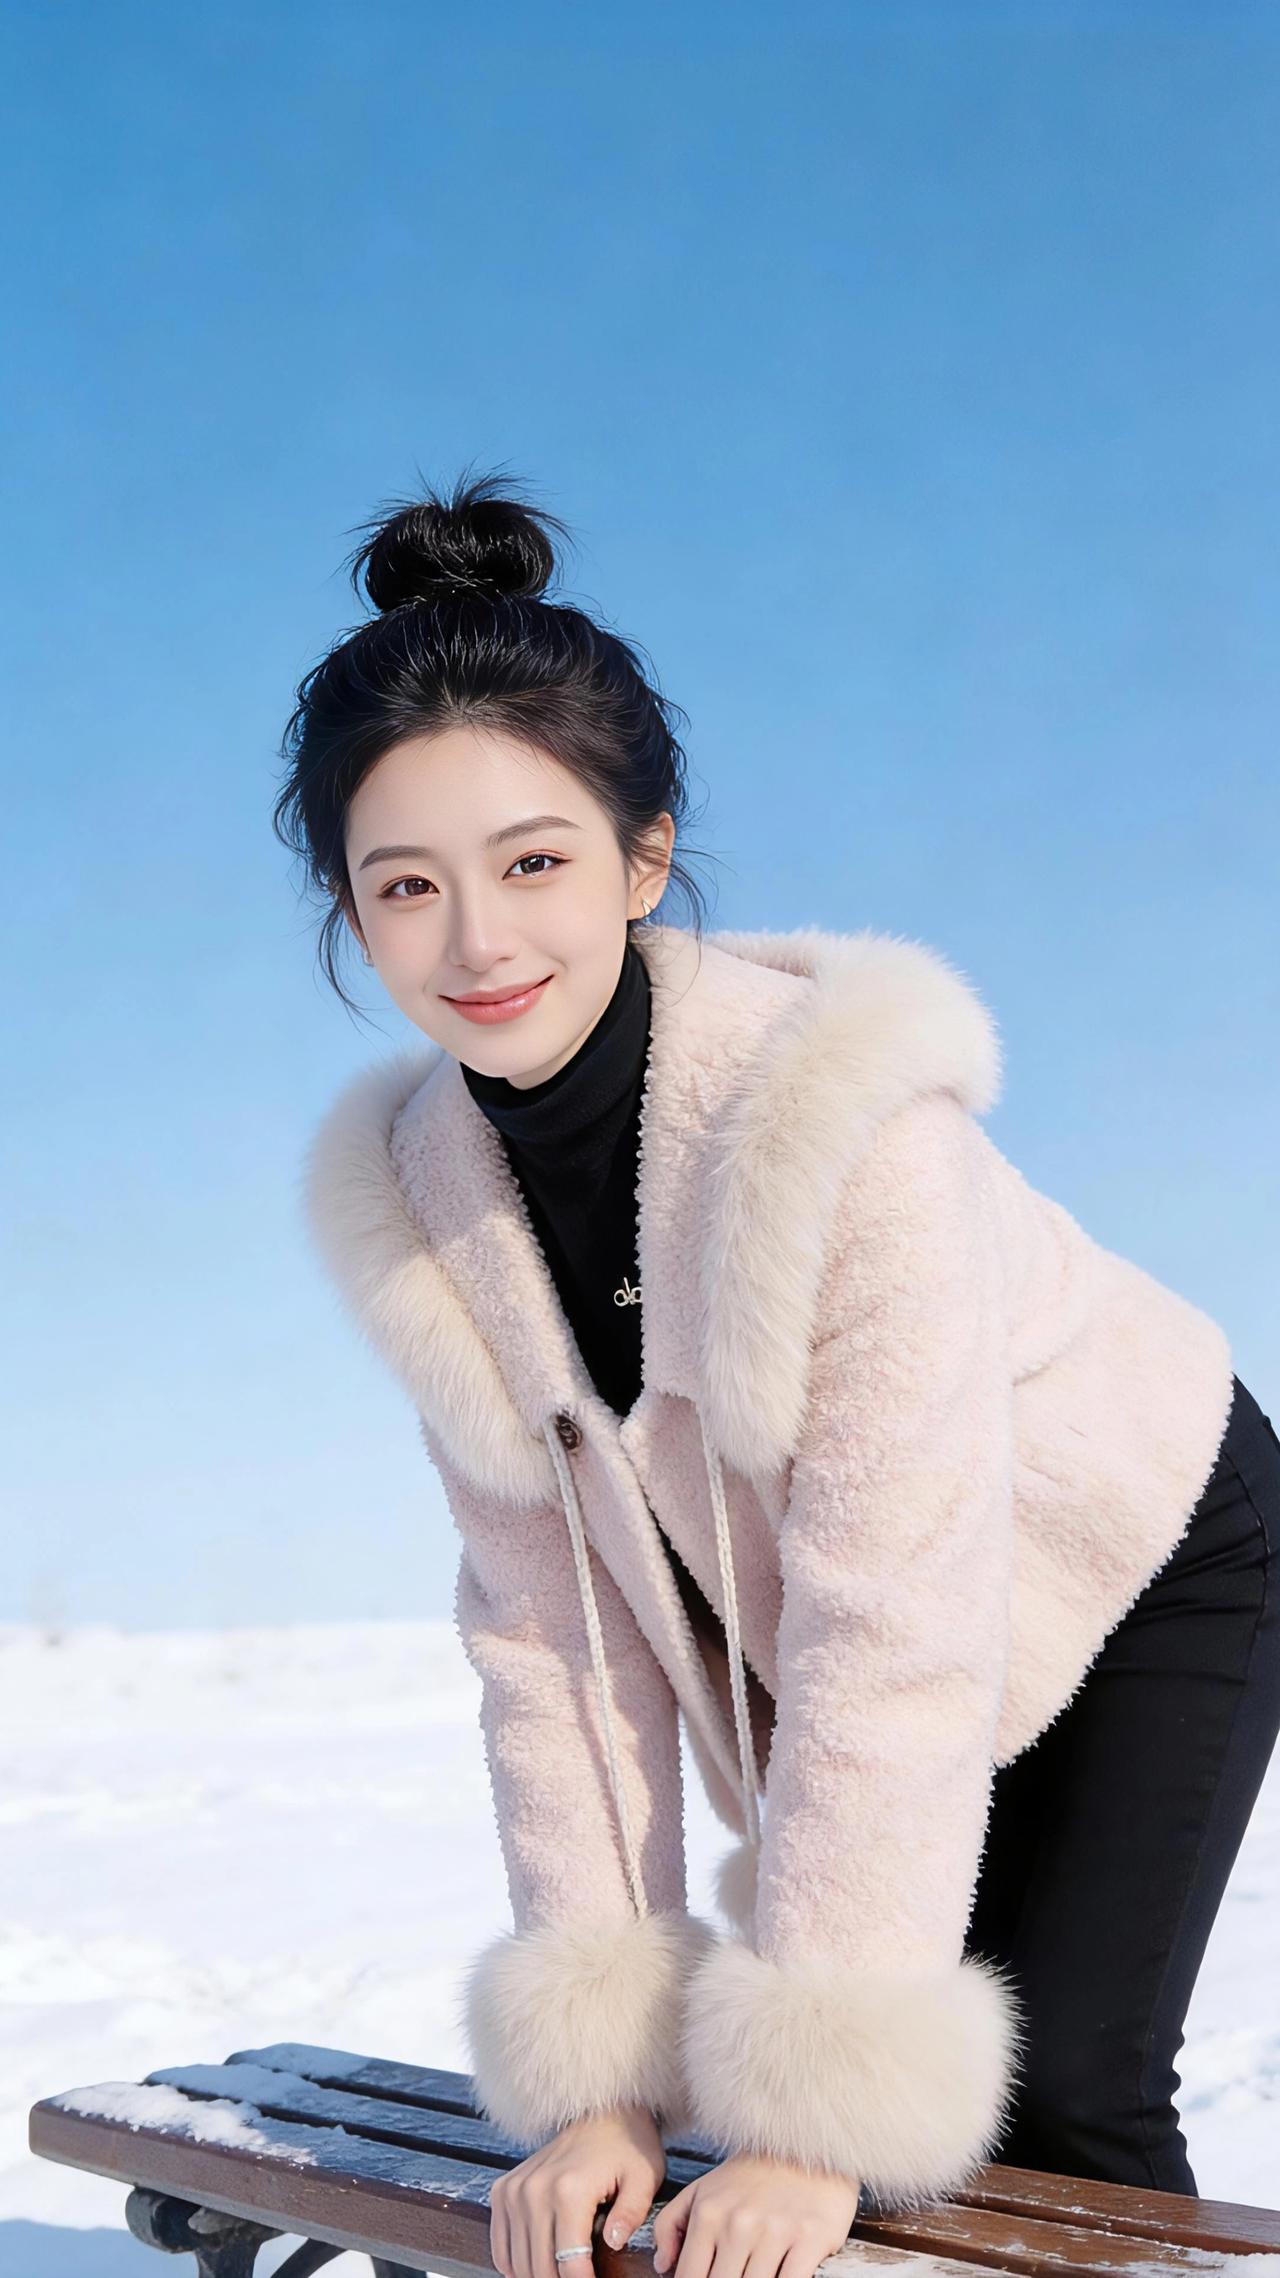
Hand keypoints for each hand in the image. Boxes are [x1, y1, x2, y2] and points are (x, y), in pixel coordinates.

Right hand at [489, 2101, 665, 2277]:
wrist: (602, 2113)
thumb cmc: (628, 2147)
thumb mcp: (644, 2178)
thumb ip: (632, 2214)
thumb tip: (614, 2243)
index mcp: (568, 2189)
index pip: (570, 2264)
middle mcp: (534, 2190)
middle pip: (541, 2268)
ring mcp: (514, 2190)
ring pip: (517, 2264)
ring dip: (539, 2277)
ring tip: (564, 2275)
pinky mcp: (502, 2190)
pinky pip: (500, 2248)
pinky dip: (517, 2266)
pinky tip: (541, 2265)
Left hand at [652, 2150, 860, 2277]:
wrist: (808, 2149)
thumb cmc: (751, 2177)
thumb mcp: (701, 2190)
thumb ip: (670, 2225)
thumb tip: (663, 2267)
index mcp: (709, 2214)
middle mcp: (739, 2224)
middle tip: (730, 2275)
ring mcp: (776, 2232)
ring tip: (750, 2275)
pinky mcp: (811, 2238)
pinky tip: (778, 2277)